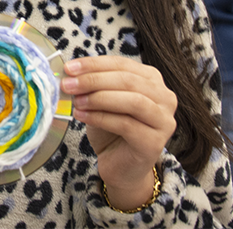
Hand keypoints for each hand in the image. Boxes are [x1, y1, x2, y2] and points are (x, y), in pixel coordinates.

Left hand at [61, 56, 175, 209]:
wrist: (120, 167)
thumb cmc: (111, 130)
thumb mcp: (101, 100)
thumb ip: (93, 84)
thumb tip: (70, 73)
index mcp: (152, 79)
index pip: (122, 64)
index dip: (94, 64)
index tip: (69, 68)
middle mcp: (165, 97)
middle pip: (128, 80)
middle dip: (94, 80)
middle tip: (68, 84)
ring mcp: (164, 121)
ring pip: (132, 101)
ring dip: (99, 98)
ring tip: (76, 101)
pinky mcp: (155, 142)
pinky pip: (126, 124)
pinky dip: (100, 118)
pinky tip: (81, 116)